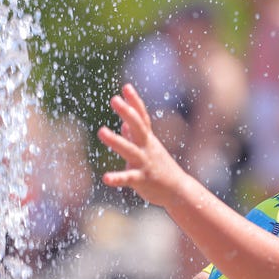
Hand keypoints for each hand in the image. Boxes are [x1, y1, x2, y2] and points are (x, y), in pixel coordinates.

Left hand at [97, 83, 189, 206]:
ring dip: (116, 140)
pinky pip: (128, 178)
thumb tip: (123, 124)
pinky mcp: (142, 180)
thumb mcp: (148, 150)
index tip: (126, 87)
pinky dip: (117, 177)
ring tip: (101, 131)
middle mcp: (147, 147)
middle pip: (138, 126)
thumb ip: (134, 137)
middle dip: (127, 112)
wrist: (178, 191)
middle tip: (114, 99)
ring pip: (130, 149)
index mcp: (148, 140)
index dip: (134, 102)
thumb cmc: (161, 169)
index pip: (142, 117)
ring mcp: (145, 163)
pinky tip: (105, 178)